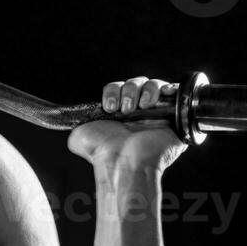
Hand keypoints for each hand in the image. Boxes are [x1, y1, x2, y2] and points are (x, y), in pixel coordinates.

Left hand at [67, 76, 188, 172]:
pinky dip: (168, 89)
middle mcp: (139, 113)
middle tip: (124, 109)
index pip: (118, 89)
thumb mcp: (80, 135)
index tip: (109, 107)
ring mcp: (159, 114)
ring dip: (146, 90)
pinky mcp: (176, 117)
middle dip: (129, 90)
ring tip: (140, 107)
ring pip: (155, 84)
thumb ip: (77, 124)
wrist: (124, 162)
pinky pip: (177, 93)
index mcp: (120, 114)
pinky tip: (157, 98)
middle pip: (137, 83)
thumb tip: (69, 122)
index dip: (113, 91)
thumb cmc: (104, 152)